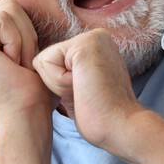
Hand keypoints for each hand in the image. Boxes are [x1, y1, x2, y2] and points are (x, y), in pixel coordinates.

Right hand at [0, 0, 53, 123]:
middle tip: (21, 63)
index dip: (29, 32)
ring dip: (22, 40)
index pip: (13, 7)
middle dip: (26, 33)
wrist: (26, 111)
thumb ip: (22, 28)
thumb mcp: (31, 49)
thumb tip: (29, 4)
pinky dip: (15, 42)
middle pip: (10, 4)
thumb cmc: (35, 87)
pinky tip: (9, 63)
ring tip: (16, 64)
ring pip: (8, 9)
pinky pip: (3, 20)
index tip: (25, 61)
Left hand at [33, 28, 149, 160]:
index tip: (88, 94)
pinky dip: (57, 83)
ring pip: (43, 61)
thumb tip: (42, 69)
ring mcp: (91, 38)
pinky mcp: (83, 44)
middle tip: (87, 93)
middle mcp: (96, 37)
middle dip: (57, 84)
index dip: (60, 86)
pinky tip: (83, 87)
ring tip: (87, 91)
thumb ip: (65, 73)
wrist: (121, 127)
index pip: (52, 61)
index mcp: (96, 47)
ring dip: (58, 85)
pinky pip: (44, 62)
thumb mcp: (79, 87)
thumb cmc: (102, 116)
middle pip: (45, 60)